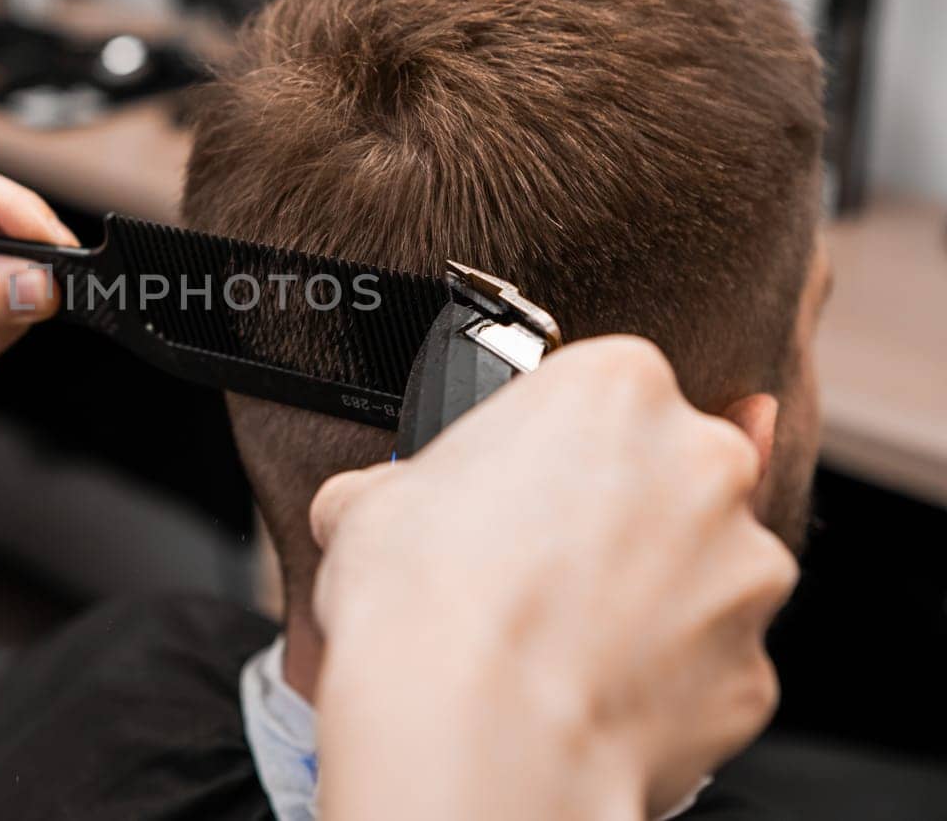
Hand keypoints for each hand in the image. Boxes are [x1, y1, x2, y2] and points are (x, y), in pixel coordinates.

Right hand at [309, 336, 797, 820]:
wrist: (475, 737)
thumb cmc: (427, 603)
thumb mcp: (369, 501)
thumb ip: (405, 485)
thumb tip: (381, 507)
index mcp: (616, 387)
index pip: (605, 390)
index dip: (556, 440)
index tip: (524, 479)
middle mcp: (703, 464)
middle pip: (674, 471)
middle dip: (621, 512)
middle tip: (540, 559)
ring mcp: (744, 571)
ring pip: (703, 571)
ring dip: (649, 595)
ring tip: (558, 637)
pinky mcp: (754, 671)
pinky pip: (709, 664)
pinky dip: (662, 678)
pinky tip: (589, 691)